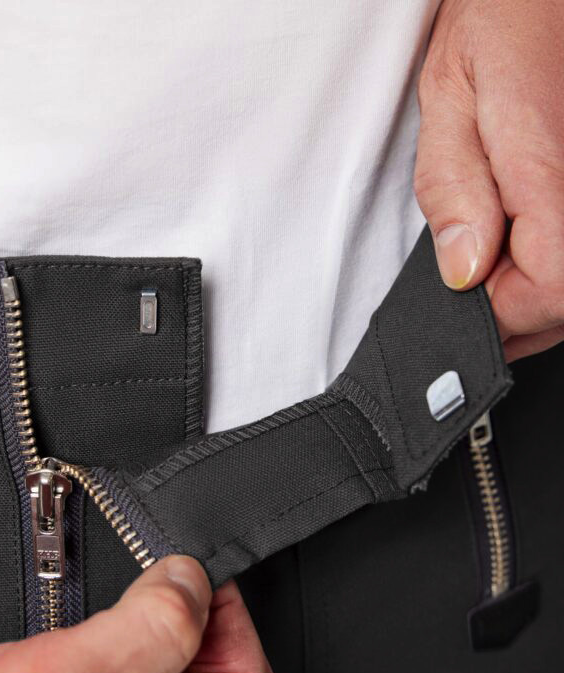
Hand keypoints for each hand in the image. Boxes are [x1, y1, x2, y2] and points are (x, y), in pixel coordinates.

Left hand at [415, 0, 563, 360]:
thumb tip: (463, 269)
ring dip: (537, 289)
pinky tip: (529, 237)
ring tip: (499, 246)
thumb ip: (453, 188)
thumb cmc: (507, 15)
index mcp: (551, 165)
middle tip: (477, 269)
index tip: (466, 292)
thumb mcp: (450, 94)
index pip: (550, 290)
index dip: (501, 311)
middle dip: (516, 306)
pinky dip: (554, 263)